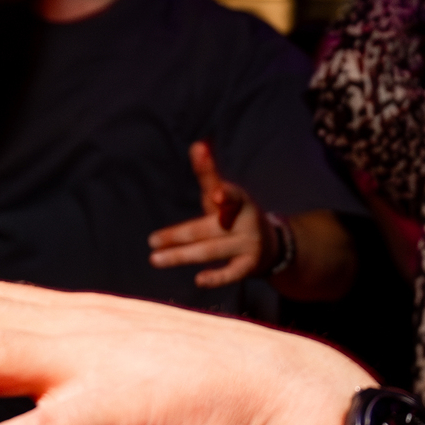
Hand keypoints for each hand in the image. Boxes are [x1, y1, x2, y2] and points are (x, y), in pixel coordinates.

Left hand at [148, 141, 268, 286]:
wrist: (272, 245)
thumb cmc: (237, 215)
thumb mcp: (225, 194)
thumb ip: (209, 173)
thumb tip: (198, 144)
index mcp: (240, 201)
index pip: (231, 196)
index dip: (224, 195)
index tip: (214, 194)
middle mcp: (246, 222)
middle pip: (207, 228)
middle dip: (179, 235)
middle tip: (152, 241)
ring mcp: (249, 245)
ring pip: (211, 250)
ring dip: (182, 256)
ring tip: (156, 259)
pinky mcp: (249, 266)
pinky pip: (232, 273)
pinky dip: (217, 278)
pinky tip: (199, 280)